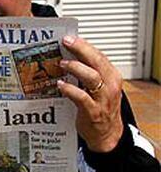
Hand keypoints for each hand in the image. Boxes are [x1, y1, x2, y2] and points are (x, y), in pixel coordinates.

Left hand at [58, 36, 123, 152]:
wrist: (107, 135)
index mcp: (111, 77)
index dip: (84, 45)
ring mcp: (102, 99)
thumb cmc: (100, 108)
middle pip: (97, 62)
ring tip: (62, 63)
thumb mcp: (99, 87)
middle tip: (66, 42)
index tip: (70, 37)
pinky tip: (60, 85)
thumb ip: (88, 72)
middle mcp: (109, 86)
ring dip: (76, 67)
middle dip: (81, 49)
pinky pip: (81, 97)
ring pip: (92, 77)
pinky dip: (70, 89)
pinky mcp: (93, 112)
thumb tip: (69, 54)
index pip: (99, 55)